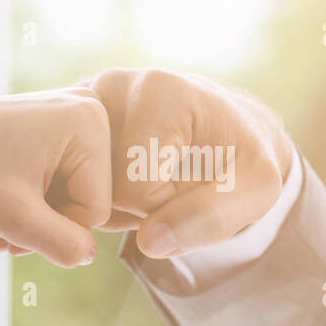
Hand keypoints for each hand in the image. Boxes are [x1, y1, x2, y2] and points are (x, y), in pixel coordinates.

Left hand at [0, 89, 110, 267]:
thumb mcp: (16, 219)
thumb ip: (64, 245)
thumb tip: (91, 254)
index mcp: (90, 122)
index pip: (97, 209)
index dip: (56, 230)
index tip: (15, 228)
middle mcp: (90, 109)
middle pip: (89, 198)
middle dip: (48, 223)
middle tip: (7, 233)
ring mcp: (73, 112)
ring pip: (75, 191)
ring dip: (40, 216)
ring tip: (2, 226)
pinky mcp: (57, 121)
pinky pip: (64, 175)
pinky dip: (37, 198)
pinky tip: (6, 207)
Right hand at [85, 69, 292, 257]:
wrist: (230, 127)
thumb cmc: (246, 158)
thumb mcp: (257, 191)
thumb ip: (212, 218)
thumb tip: (149, 242)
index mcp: (160, 92)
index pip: (134, 188)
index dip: (165, 208)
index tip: (193, 188)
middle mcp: (115, 83)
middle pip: (99, 186)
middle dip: (136, 206)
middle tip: (173, 186)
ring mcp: (88, 95)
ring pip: (78, 184)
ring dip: (116, 200)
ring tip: (155, 180)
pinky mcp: (73, 113)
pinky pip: (68, 174)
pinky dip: (96, 190)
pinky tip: (128, 178)